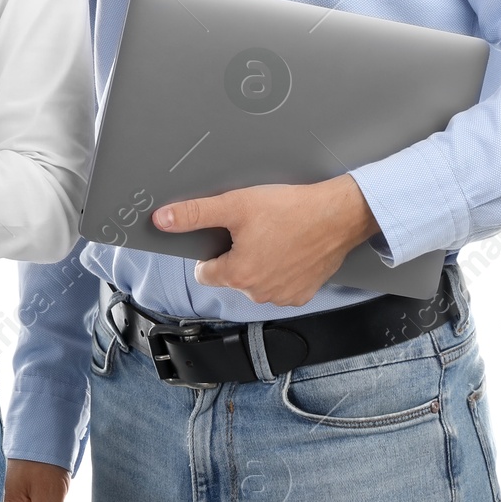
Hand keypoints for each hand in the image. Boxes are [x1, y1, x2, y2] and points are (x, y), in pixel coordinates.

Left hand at [152, 175, 380, 306]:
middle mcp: (259, 293)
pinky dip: (282, 271)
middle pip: (231, 276)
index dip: (213, 250)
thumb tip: (162, 220)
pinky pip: (280, 286)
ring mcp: (282, 297)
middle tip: (256, 230)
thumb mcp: (235, 204)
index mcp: (238, 274)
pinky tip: (290, 250)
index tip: (230, 234)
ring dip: (260, 264)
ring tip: (275, 237)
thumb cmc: (290, 209)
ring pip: (256, 282)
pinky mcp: (303, 295)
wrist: (338, 215)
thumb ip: (195, 214)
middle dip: (237, 255)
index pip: (205, 272)